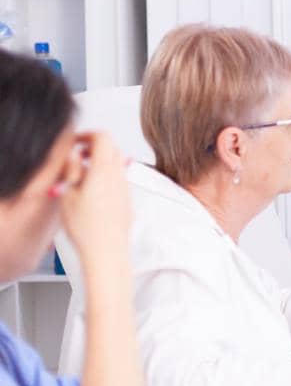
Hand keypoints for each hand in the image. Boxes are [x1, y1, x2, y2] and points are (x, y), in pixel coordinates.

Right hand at [56, 132, 130, 258]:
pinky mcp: (128, 200)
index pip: (103, 137)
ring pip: (116, 164)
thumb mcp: (68, 194)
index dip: (87, 134)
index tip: (75, 142)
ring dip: (100, 163)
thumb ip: (72, 169)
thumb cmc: (87, 226)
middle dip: (93, 148)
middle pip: (111, 148)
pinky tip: (91, 193)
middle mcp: (119, 176)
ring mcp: (126, 189)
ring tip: (81, 178)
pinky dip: (106, 177)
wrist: (107, 250)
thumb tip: (74, 155)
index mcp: (104, 170)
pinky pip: (118, 180)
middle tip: (77, 158)